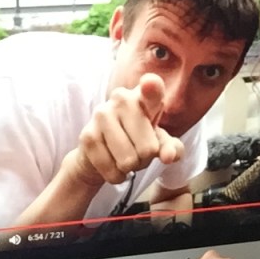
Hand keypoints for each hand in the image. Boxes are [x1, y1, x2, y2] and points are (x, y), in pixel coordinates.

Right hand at [69, 73, 183, 186]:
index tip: (149, 83)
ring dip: (129, 168)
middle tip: (136, 150)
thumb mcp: (160, 144)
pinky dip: (115, 175)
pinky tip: (111, 164)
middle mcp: (122, 98)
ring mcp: (102, 114)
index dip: (151, 86)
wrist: (101, 154)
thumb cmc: (137, 141)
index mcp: (144, 96)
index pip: (152, 88)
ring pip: (128, 160)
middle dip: (144, 159)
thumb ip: (172, 149)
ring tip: (123, 155)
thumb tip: (168, 156)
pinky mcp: (87, 135)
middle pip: (148, 148)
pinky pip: (111, 169)